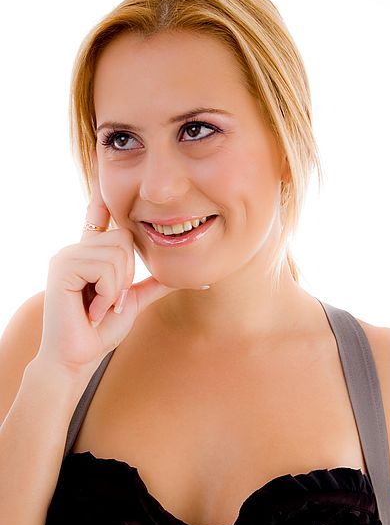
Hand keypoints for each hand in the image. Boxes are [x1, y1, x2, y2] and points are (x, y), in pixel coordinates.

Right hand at [36, 152, 201, 376]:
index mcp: (91, 251)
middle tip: (111, 301)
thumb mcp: (134, 300)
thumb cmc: (101, 328)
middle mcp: (78, 246)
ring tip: (102, 305)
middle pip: (124, 237)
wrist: (77, 357)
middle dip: (127, 275)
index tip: (105, 166)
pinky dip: (109, 290)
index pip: (100, 215)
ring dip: (118, 286)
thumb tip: (190, 278)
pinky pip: (105, 264)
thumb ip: (154, 284)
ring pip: (118, 251)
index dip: (104, 193)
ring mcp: (67, 254)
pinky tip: (94, 306)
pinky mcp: (63, 266)